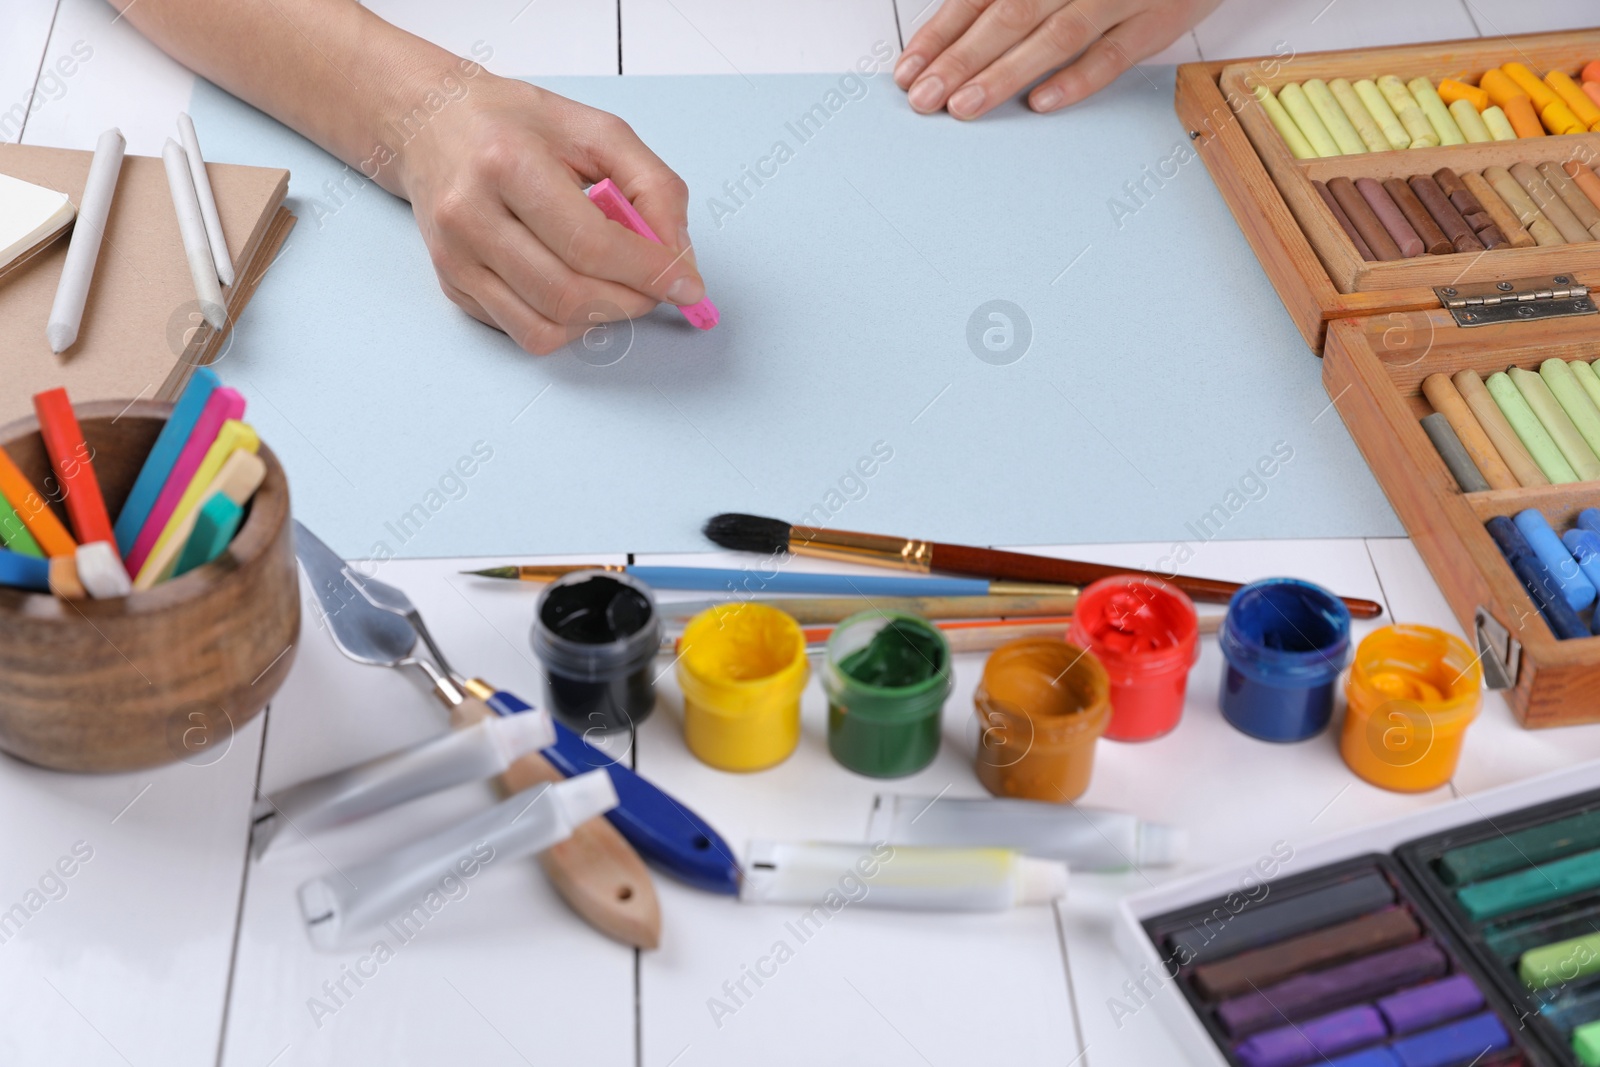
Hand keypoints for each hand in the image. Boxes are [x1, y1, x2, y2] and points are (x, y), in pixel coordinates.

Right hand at [396, 74, 704, 354]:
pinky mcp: (452, 285)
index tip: (687, 285)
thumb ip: (653, 186)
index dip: (649, 273)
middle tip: (656, 289)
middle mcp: (471, 214)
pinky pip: (524, 332)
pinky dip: (566, 324)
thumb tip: (678, 256)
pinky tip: (576, 288)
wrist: (431, 123)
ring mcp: (455, 258)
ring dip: (601, 320)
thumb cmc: (517, 125)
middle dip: (631, 302)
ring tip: (618, 287)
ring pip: (545, 328)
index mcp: (507, 163)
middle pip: (569, 295)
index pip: (591, 244)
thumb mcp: (598, 131)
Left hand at [894, 0, 1219, 118]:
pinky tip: (1040, 102)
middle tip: (925, 97)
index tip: (909, 68)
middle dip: (960, 58)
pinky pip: (1113, 53)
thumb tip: (956, 29)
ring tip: (965, 106)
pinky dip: (1076, 79)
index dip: (941, 32)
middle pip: (1010, 15)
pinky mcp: (1158, 19)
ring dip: (1005, 73)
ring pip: (1054, 36)